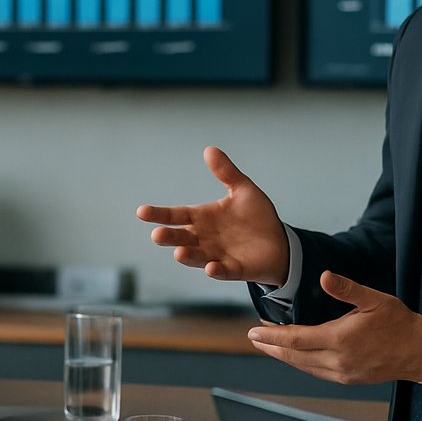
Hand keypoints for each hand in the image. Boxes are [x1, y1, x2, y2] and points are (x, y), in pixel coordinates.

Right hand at [136, 146, 289, 286]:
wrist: (279, 242)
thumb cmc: (257, 217)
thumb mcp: (243, 190)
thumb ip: (226, 173)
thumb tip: (209, 149)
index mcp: (202, 218)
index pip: (177, 216)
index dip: (159, 214)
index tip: (142, 211)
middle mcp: (204, 238)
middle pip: (182, 238)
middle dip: (169, 237)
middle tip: (158, 235)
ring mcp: (217, 255)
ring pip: (197, 257)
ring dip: (188, 256)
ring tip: (179, 252)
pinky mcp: (234, 269)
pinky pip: (223, 271)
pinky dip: (216, 270)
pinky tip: (211, 267)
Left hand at [245, 271, 421, 384]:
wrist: (421, 352)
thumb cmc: (399, 323)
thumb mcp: (374, 299)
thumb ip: (347, 289)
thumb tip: (325, 276)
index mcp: (340, 339)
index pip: (296, 339)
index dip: (272, 336)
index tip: (253, 331)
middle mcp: (337, 360)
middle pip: (294, 356)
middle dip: (271, 347)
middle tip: (253, 338)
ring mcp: (342, 373)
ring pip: (303, 366)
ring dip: (284, 356)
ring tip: (269, 346)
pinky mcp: (348, 379)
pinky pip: (316, 373)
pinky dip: (301, 364)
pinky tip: (296, 356)